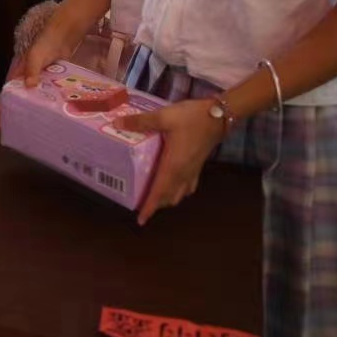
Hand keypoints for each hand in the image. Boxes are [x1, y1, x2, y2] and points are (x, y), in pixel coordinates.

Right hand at [0, 24, 76, 134]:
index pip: (3, 98)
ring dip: (29, 114)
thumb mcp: (36, 55)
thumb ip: (31, 70)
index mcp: (17, 76)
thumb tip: (28, 86)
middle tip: (12, 136)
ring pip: (30, 101)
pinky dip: (45, 106)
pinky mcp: (51, 82)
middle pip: (15, 102)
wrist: (62, 35)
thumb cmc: (45, 43)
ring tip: (30, 132)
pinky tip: (50, 118)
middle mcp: (25, 81)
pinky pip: (45, 97)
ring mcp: (38, 83)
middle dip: (11, 118)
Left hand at [115, 99, 226, 225]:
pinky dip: (179, 190)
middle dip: (156, 205)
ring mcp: (193, 170)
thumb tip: (117, 123)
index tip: (141, 220)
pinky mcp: (198, 165)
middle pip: (169, 197)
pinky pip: (188, 185)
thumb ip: (141, 122)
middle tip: (141, 205)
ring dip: (168, 198)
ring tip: (154, 198)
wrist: (219, 115)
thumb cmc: (191, 118)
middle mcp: (184, 172)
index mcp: (173, 165)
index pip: (160, 192)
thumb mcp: (163, 117)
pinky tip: (173, 185)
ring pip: (179, 193)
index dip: (150, 207)